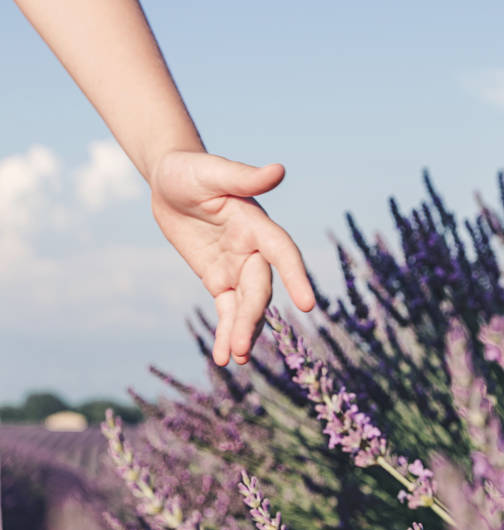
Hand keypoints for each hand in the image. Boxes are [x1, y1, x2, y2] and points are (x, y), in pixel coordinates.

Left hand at [150, 151, 314, 365]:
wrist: (170, 181)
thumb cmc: (190, 170)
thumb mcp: (210, 171)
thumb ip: (243, 177)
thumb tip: (278, 171)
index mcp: (255, 224)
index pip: (281, 252)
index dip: (295, 276)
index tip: (307, 305)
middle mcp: (253, 250)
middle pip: (259, 290)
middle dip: (251, 319)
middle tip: (241, 349)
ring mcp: (237, 267)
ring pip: (246, 306)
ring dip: (242, 333)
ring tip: (235, 359)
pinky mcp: (220, 280)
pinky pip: (227, 311)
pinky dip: (226, 332)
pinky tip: (223, 358)